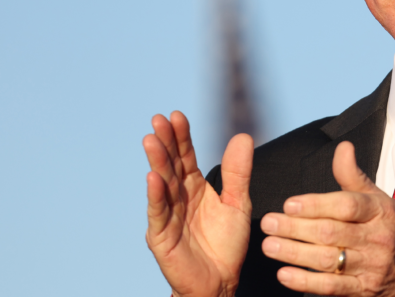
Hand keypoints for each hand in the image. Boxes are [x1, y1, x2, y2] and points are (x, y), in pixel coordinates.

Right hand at [144, 111, 253, 296]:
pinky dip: (156, 195)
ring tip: (151, 140)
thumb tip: (243, 136)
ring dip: (156, 162)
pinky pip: (159, 213)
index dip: (181, 137)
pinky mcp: (162, 237)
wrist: (220, 282)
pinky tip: (153, 177)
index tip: (177, 115)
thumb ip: (238, 173)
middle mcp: (178, 198)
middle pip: (171, 165)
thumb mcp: (238, 204)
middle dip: (165, 143)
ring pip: (161, 185)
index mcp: (195, 188)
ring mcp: (167, 216)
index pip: (186, 157)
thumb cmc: (226, 245)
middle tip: (159, 120)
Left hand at [259, 141, 394, 295]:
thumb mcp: (380, 200)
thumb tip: (342, 147)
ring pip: (328, 259)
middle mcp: (377, 238)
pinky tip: (285, 275)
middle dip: (296, 228)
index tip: (289, 204)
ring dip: (295, 253)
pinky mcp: (364, 290)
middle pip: (332, 232)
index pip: (347, 206)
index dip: (316, 204)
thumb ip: (354, 176)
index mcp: (380, 211)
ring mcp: (371, 267)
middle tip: (268, 223)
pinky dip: (306, 282)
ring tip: (269, 246)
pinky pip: (332, 287)